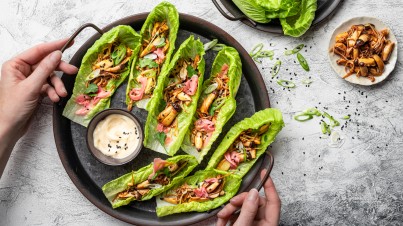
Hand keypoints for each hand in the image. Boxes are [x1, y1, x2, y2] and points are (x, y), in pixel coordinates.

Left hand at [0, 38, 76, 176]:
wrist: (10, 127)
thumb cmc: (13, 108)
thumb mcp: (31, 87)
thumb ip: (45, 69)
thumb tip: (57, 54)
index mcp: (15, 65)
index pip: (38, 50)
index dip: (54, 46)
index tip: (69, 41)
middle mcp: (22, 70)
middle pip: (46, 63)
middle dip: (59, 70)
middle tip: (73, 71)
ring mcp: (29, 80)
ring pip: (50, 76)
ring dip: (57, 85)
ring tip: (61, 94)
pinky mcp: (35, 89)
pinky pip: (49, 86)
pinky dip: (53, 92)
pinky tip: (54, 99)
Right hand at [217, 169, 280, 225]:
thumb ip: (248, 210)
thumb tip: (253, 193)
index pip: (274, 202)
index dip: (270, 186)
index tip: (264, 174)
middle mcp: (262, 225)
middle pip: (255, 203)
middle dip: (240, 201)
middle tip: (230, 204)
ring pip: (243, 208)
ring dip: (230, 210)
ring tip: (221, 217)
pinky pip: (236, 215)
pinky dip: (226, 217)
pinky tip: (220, 222)